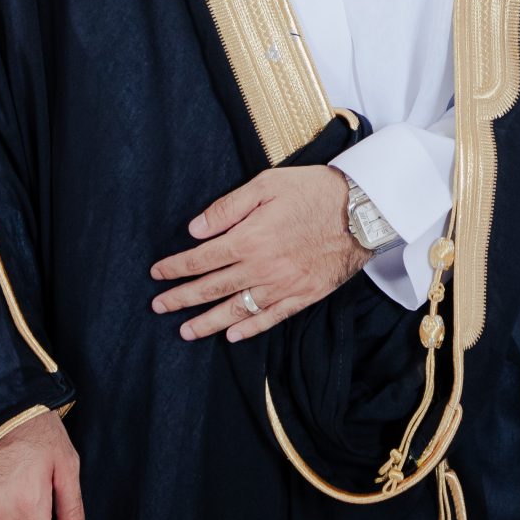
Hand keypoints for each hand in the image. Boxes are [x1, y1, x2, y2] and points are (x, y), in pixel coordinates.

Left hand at [149, 165, 366, 341]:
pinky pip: (271, 318)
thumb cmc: (313, 190)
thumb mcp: (266, 184)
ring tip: (185, 331)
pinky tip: (232, 335)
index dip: (176, 268)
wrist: (362, 210)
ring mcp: (283, 285)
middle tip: (158, 307)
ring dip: (207, 322)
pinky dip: (249, 329)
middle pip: (212, 288)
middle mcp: (262, 267)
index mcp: (249, 239)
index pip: (201, 259)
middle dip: (181, 299)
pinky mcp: (304, 295)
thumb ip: (228, 208)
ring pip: (237, 309)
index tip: (157, 274)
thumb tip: (194, 230)